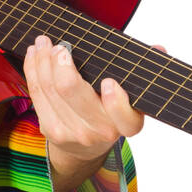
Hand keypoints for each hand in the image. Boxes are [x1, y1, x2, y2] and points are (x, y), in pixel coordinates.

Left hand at [22, 35, 164, 186]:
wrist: (86, 149)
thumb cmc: (111, 112)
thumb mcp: (132, 97)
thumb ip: (142, 73)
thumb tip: (158, 49)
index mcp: (126, 123)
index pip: (125, 117)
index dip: (116, 102)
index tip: (109, 82)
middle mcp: (99, 131)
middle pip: (72, 92)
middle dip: (62, 64)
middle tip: (60, 46)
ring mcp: (72, 132)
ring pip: (49, 88)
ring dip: (42, 60)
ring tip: (43, 43)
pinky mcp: (50, 129)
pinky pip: (36, 93)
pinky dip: (33, 69)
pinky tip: (35, 54)